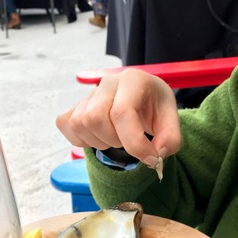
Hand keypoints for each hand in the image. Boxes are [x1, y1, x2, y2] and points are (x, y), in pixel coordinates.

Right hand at [56, 70, 180, 167]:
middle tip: (130, 140)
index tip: (150, 158)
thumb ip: (170, 139)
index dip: (134, 143)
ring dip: (100, 141)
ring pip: (80, 124)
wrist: (143, 99)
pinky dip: (81, 140)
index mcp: (133, 80)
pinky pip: (67, 125)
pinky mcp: (74, 106)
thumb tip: (156, 156)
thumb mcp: (171, 120)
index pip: (122, 112)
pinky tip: (100, 137)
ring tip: (116, 137)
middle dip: (115, 140)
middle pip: (95, 118)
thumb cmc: (155, 107)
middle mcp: (108, 82)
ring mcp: (88, 93)